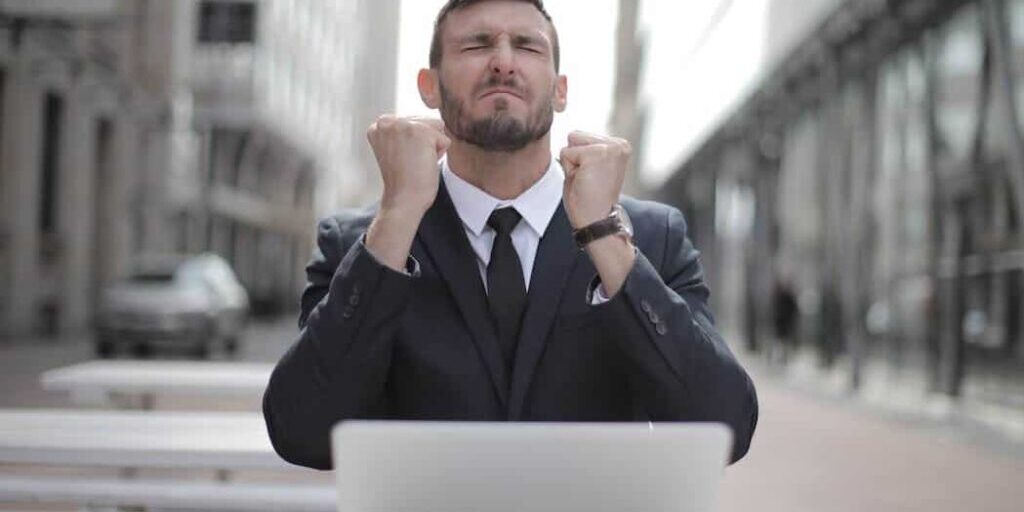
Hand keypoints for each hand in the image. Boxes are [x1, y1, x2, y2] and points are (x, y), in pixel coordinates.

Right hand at [365, 115, 449, 271]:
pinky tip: (423, 165)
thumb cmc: (403, 180)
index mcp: (378, 125)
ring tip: (415, 163)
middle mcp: (387, 121)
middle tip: (409, 163)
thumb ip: (404, 132)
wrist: (403, 200)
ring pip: (436, 128)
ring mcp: (403, 124)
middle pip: (425, 121)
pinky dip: (439, 154)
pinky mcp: (421, 132)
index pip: (412, 122)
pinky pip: (445, 140)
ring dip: (432, 147)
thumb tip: (433, 121)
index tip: (401, 159)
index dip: (414, 143)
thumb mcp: (397, 148)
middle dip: (424, 143)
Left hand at [559, 131, 631, 228]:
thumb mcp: (590, 167)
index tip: (592, 178)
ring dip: (572, 164)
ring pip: (570, 142)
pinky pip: (565, 153)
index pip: (581, 137)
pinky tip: (584, 182)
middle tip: (588, 181)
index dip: (579, 159)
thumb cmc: (590, 199)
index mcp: (619, 146)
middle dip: (575, 159)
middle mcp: (619, 144)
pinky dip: (568, 170)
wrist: (596, 221)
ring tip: (586, 181)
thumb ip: (584, 149)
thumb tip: (570, 134)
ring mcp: (609, 148)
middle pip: (575, 135)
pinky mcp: (596, 155)